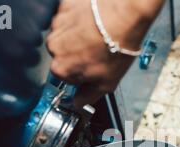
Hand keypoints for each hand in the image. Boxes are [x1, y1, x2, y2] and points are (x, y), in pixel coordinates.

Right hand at [47, 0, 163, 106]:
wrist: (125, 15)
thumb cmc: (117, 46)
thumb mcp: (107, 83)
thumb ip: (88, 96)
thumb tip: (78, 103)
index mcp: (61, 68)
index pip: (66, 76)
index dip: (81, 73)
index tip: (92, 67)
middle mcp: (54, 46)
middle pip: (64, 54)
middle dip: (78, 54)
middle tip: (98, 50)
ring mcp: (57, 24)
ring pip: (65, 35)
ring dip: (78, 36)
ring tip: (98, 34)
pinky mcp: (64, 6)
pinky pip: (68, 16)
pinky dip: (79, 19)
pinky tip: (93, 22)